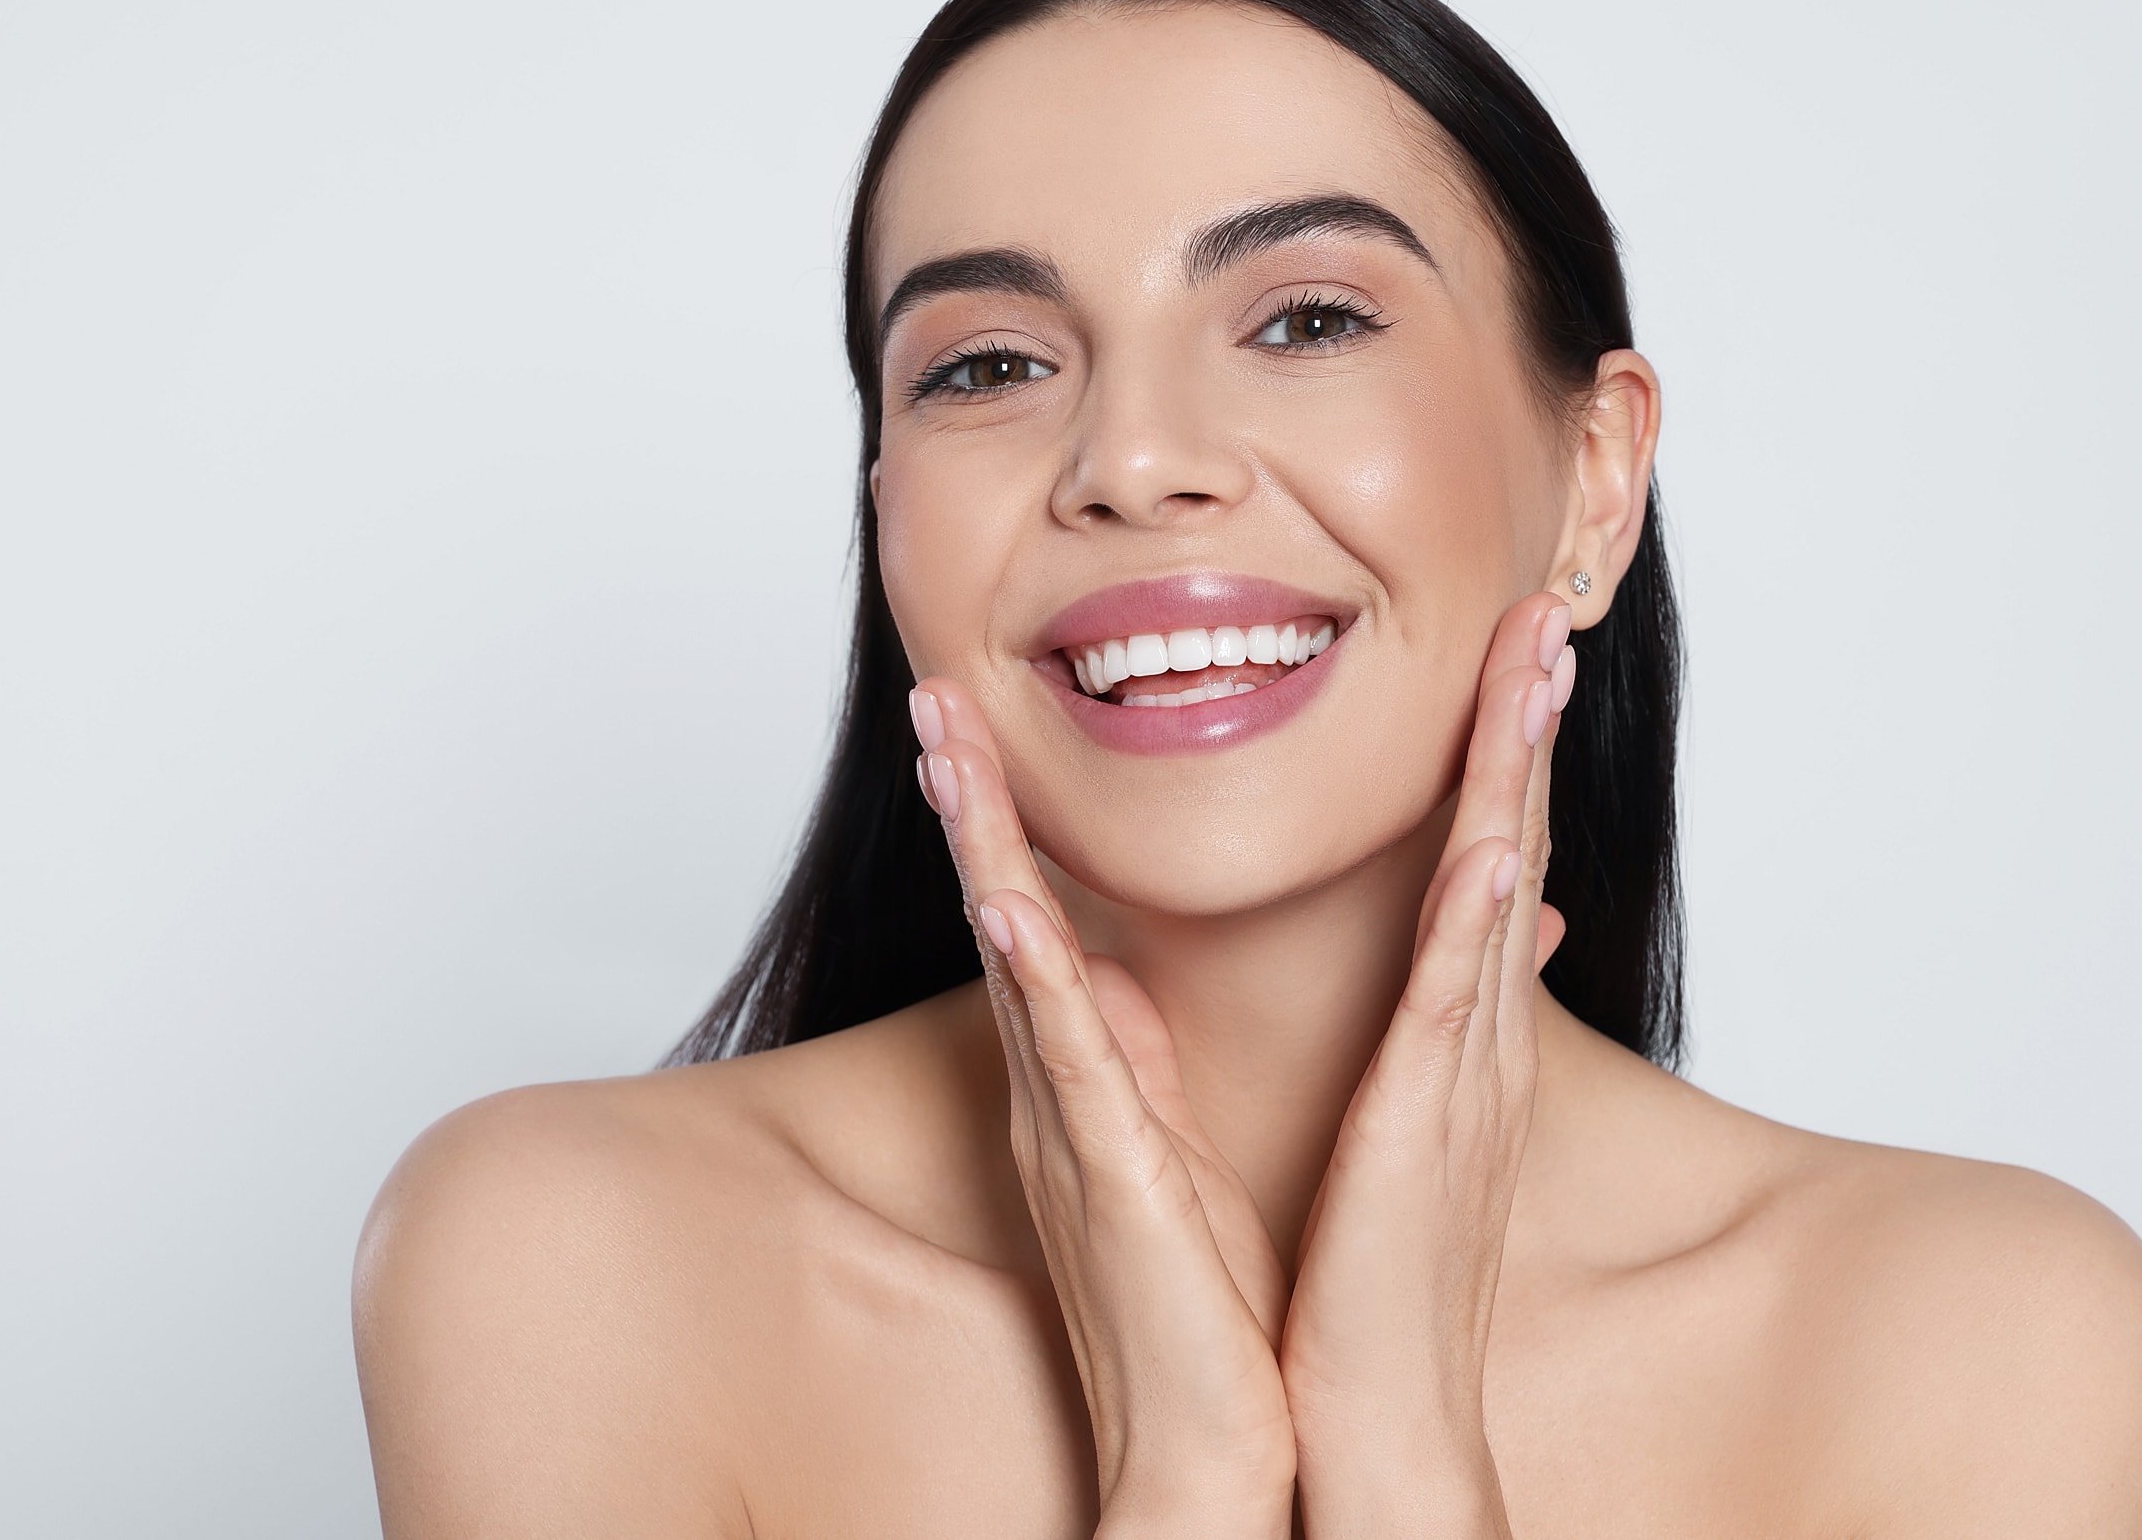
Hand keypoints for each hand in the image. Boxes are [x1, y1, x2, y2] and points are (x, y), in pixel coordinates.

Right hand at [909, 681, 1295, 1537]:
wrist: (1208, 1447)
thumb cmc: (1209, 1308)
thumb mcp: (1186, 1152)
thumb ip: (1159, 1069)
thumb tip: (1151, 990)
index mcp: (1092, 1084)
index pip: (1039, 927)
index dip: (1005, 825)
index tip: (981, 727)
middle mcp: (1062, 1094)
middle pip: (1003, 917)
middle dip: (968, 804)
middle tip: (933, 694)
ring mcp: (1073, 1130)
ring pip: (1015, 960)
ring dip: (980, 848)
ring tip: (946, 745)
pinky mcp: (1107, 1177)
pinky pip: (1069, 1060)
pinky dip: (1037, 978)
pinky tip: (1008, 906)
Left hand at [1278, 591, 1577, 1537]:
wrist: (1384, 1420)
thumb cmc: (1373, 1287)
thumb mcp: (1389, 1139)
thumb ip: (1397, 1048)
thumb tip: (1397, 981)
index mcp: (1453, 1039)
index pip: (1483, 870)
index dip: (1500, 761)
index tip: (1505, 663)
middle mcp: (1477, 1041)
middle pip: (1514, 849)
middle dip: (1526, 730)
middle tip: (1545, 614)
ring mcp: (1464, 1077)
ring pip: (1499, 892)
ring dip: (1518, 774)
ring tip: (1536, 665)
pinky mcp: (1429, 1128)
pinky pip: (1460, 1001)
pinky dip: (1483, 913)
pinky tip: (1497, 835)